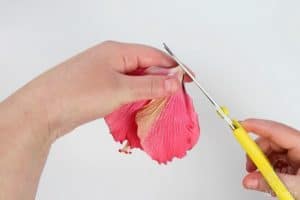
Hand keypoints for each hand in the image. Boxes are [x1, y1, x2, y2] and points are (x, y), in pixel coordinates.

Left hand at [28, 41, 182, 138]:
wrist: (43, 110)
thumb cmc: (79, 93)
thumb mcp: (120, 89)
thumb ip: (150, 86)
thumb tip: (175, 82)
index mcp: (118, 51)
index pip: (154, 56)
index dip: (174, 67)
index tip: (190, 78)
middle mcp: (111, 59)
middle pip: (145, 66)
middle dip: (163, 80)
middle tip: (178, 95)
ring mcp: (104, 73)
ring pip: (135, 79)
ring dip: (150, 89)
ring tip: (164, 102)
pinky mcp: (98, 87)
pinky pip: (124, 88)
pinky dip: (136, 96)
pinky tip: (143, 104)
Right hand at [241, 119, 299, 197]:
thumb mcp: (297, 188)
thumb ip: (271, 182)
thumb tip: (249, 180)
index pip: (275, 131)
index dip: (255, 126)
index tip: (239, 125)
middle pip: (270, 141)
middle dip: (256, 153)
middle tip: (249, 166)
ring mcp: (298, 154)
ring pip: (272, 151)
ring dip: (262, 163)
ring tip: (260, 176)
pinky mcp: (296, 163)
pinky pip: (277, 160)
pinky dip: (270, 168)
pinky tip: (271, 177)